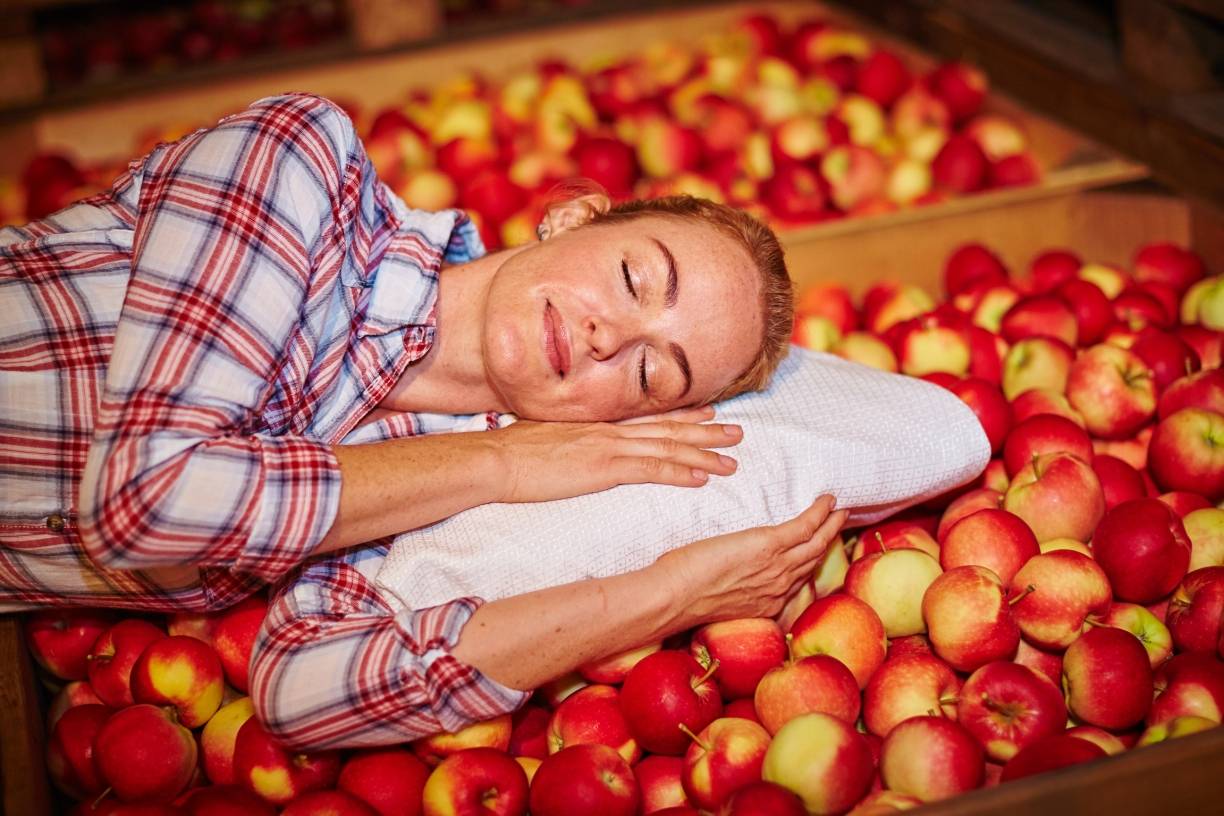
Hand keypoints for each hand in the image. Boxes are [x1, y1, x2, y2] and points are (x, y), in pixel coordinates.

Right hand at [488, 406, 742, 503]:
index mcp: (597, 422)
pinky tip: (702, 478)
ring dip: (704, 454)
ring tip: (732, 460)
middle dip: (706, 431)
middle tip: (737, 433)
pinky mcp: (604, 468)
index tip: (709, 412)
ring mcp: (609, 447)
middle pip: (668, 428)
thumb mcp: (546, 436)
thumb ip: (570, 438)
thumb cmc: (511, 452)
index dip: (683, 414)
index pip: (648, 416)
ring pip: (668, 448)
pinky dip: (680, 472)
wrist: (494, 459)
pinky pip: (651, 470)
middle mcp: (610, 429)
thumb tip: (575, 442)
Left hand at [651, 495, 849, 626]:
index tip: (817, 548)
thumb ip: (729, 586)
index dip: (810, 562)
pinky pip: (804, 527)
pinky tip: (826, 500)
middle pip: (813, 561)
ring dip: (831, 525)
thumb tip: (724, 569)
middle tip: (839, 522)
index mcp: (766, 603)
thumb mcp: (714, 596)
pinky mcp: (768, 546)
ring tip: (839, 510)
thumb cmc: (682, 594)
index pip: (797, 580)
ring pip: (815, 544)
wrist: (674, 597)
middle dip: (828, 541)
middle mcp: (778, 588)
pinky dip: (819, 513)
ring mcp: (777, 567)